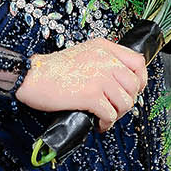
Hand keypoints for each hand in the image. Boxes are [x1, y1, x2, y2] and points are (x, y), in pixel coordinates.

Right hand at [16, 38, 147, 131]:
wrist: (31, 76)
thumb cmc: (52, 69)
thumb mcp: (82, 53)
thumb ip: (102, 60)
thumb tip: (120, 80)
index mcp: (103, 47)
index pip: (138, 62)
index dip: (140, 79)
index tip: (133, 89)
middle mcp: (105, 59)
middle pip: (134, 85)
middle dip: (127, 101)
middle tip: (114, 107)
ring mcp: (100, 77)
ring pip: (126, 102)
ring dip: (117, 114)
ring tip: (104, 116)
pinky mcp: (92, 95)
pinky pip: (111, 114)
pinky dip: (106, 123)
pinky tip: (98, 123)